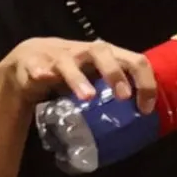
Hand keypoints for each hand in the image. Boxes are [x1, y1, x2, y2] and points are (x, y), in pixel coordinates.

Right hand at [0, 37, 157, 113]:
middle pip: (103, 53)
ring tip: (87, 96)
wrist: (29, 59)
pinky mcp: (34, 64)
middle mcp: (84, 52)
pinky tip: (41, 78)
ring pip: (69, 63)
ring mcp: (58, 57)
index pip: (133, 60)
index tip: (146, 108)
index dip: (145, 82)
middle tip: (123, 97)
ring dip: (78, 78)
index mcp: (106, 55)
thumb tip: (142, 123)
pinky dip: (39, 72)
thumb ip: (114, 94)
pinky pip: (36, 67)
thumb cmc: (73, 71)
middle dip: (115, 74)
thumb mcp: (97, 79)